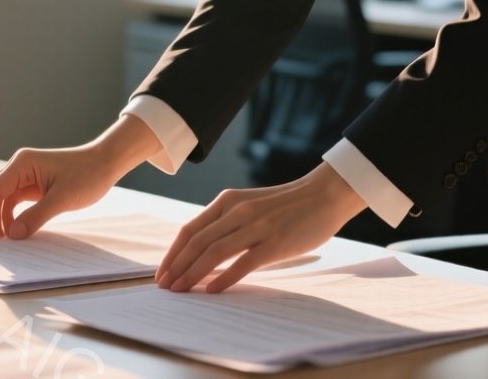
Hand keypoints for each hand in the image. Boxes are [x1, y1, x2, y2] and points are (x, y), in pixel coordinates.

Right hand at [0, 143, 122, 240]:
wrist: (106, 163)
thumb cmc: (87, 175)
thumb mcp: (62, 199)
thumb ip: (36, 217)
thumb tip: (13, 235)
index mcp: (22, 163)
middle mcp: (20, 167)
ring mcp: (26, 175)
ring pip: (3, 199)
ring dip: (0, 219)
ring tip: (2, 241)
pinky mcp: (35, 184)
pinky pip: (16, 201)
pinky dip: (12, 216)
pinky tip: (15, 231)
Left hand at [156, 163, 367, 293]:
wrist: (324, 195)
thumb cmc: (287, 204)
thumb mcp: (250, 204)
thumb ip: (228, 221)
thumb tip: (203, 250)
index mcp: (227, 201)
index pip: (190, 229)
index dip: (173, 253)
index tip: (162, 272)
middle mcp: (237, 211)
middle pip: (197, 243)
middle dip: (177, 267)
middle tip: (165, 287)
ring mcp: (256, 226)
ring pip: (214, 253)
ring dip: (193, 274)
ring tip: (181, 291)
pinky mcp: (274, 242)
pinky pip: (243, 263)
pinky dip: (224, 278)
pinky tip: (213, 291)